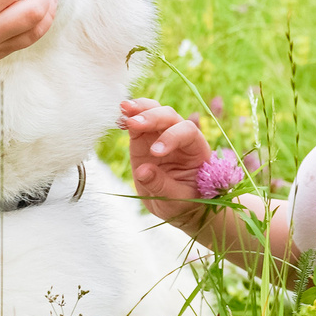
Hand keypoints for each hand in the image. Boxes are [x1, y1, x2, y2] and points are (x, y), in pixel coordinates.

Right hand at [118, 97, 222, 224]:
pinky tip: (119, 119)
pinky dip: (128, 117)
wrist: (175, 206)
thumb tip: (142, 171)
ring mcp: (161, 135)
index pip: (187, 132)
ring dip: (140, 108)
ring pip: (154, 111)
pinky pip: (137, 122)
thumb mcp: (177, 201)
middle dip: (152, 117)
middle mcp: (181, 136)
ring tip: (124, 109)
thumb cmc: (184, 203)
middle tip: (134, 124)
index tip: (155, 153)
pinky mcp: (143, 139)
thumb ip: (162, 186)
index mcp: (197, 149)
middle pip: (170, 116)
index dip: (171, 137)